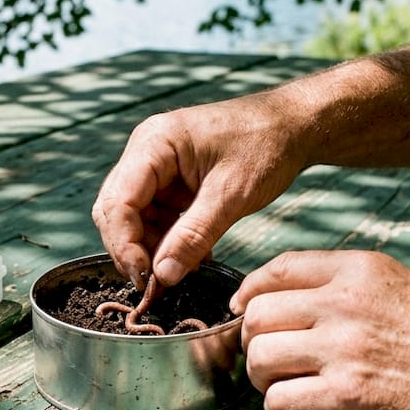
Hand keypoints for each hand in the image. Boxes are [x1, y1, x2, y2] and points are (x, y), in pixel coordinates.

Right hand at [92, 93, 308, 287]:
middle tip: (155, 283)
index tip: (145, 278)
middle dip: (132, 249)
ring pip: (133, 218)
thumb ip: (194, 236)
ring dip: (150, 248)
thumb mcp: (231, 195)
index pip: (118, 201)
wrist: (293, 126)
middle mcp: (146, 151)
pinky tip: (189, 257)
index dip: (124, 244)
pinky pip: (155, 216)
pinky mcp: (170, 180)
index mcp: (154, 143)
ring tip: (179, 271)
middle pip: (116, 210)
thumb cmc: (266, 146)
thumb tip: (162, 276)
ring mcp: (156, 166)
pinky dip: (166, 240)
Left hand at [232, 250, 409, 409]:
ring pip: (258, 357)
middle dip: (253, 341)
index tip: (243, 312)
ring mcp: (344, 350)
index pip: (278, 268)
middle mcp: (346, 303)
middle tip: (271, 360)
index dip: (250, 293)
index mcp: (361, 271)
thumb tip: (293, 297)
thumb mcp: (404, 288)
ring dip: (262, 378)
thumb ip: (350, 286)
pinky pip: (277, 402)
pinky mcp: (345, 396)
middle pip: (258, 314)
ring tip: (285, 386)